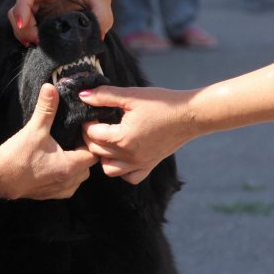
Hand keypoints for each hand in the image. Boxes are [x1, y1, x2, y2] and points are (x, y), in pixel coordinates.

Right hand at [0, 84, 97, 199]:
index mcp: (70, 166)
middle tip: (72, 140)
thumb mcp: (35, 129)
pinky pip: (65, 186)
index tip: (80, 132)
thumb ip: (46, 108)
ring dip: (74, 167)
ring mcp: (58, 191)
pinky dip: (64, 177)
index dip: (89, 142)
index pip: (93, 154)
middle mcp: (69, 182)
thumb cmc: (17, 155)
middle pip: (87, 167)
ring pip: (77, 178)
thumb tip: (51, 87)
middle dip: (83, 154)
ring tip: (62, 152)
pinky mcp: (47, 196)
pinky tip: (52, 165)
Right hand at [8, 0, 113, 45]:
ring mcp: (37, 5)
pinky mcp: (40, 14)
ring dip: (23, 33)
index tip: (24, 25)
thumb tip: (97, 39)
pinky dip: (28, 35)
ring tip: (36, 44)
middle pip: (17, 10)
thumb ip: (102, 17)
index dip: (22, 9)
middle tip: (38, 42)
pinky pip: (26, 25)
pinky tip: (38, 44)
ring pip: (18, 19)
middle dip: (23, 28)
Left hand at [80, 86, 196, 183]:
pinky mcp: (149, 166)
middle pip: (97, 152)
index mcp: (123, 138)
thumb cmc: (162, 103)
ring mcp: (140, 163)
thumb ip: (105, 96)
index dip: (86, 123)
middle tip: (95, 123)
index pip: (92, 135)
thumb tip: (83, 95)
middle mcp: (130, 156)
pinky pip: (129, 177)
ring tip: (107, 140)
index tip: (91, 114)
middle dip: (90, 137)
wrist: (190, 114)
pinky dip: (121, 170)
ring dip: (103, 156)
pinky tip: (122, 154)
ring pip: (109, 169)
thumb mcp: (132, 95)